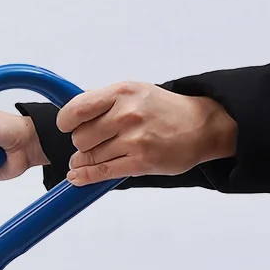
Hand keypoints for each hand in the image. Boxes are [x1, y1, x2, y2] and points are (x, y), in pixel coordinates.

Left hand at [57, 81, 235, 184]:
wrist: (203, 126)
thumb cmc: (163, 110)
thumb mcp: (134, 93)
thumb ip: (103, 102)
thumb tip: (69, 115)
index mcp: (123, 92)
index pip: (75, 110)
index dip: (66, 122)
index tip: (68, 126)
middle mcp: (127, 114)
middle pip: (79, 138)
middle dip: (81, 143)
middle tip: (93, 142)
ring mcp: (134, 139)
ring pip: (89, 157)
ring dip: (85, 160)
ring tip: (93, 156)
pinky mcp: (140, 162)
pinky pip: (100, 172)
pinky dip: (84, 177)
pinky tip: (77, 176)